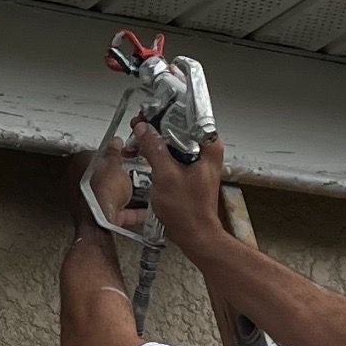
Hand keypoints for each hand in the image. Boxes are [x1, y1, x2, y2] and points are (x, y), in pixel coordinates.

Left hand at [65, 141, 141, 233]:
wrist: (102, 224)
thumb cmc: (102, 194)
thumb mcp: (113, 166)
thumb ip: (114, 153)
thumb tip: (115, 143)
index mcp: (78, 167)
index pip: (94, 155)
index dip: (111, 153)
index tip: (122, 152)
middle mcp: (79, 186)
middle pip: (103, 175)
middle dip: (119, 174)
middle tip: (133, 170)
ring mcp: (89, 203)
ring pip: (109, 194)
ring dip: (124, 192)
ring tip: (140, 189)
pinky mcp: (99, 218)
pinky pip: (117, 211)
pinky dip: (130, 211)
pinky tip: (142, 209)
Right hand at [130, 117, 224, 251]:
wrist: (194, 235)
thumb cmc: (188, 212)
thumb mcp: (166, 176)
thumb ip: (153, 149)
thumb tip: (144, 129)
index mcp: (208, 148)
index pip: (189, 116)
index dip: (167, 111)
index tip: (151, 110)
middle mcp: (206, 152)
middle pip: (180, 126)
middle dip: (157, 125)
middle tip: (140, 124)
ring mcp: (198, 162)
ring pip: (174, 140)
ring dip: (155, 139)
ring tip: (138, 137)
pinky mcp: (189, 171)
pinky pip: (172, 154)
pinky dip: (158, 152)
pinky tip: (144, 152)